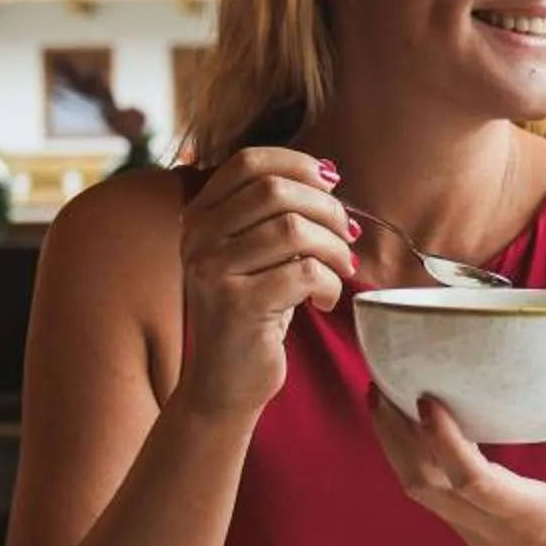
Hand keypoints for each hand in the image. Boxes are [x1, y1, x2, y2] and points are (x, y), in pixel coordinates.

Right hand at [176, 148, 357, 419]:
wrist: (224, 383)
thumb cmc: (252, 313)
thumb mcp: (253, 254)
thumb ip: (273, 213)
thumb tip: (325, 174)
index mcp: (198, 217)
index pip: (248, 162)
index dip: (297, 164)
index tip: (331, 183)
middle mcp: (197, 239)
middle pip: (275, 191)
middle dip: (325, 208)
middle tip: (348, 234)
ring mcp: (212, 272)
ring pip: (294, 230)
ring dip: (333, 248)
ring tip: (340, 270)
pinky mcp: (238, 306)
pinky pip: (304, 273)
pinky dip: (329, 284)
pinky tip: (324, 301)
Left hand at [370, 369, 545, 545]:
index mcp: (533, 518)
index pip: (470, 480)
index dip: (442, 441)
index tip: (425, 398)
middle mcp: (497, 533)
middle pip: (423, 486)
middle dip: (395, 436)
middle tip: (382, 384)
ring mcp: (483, 541)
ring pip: (422, 495)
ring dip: (399, 450)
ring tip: (387, 401)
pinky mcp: (481, 543)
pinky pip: (436, 502)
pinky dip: (418, 466)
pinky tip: (419, 434)